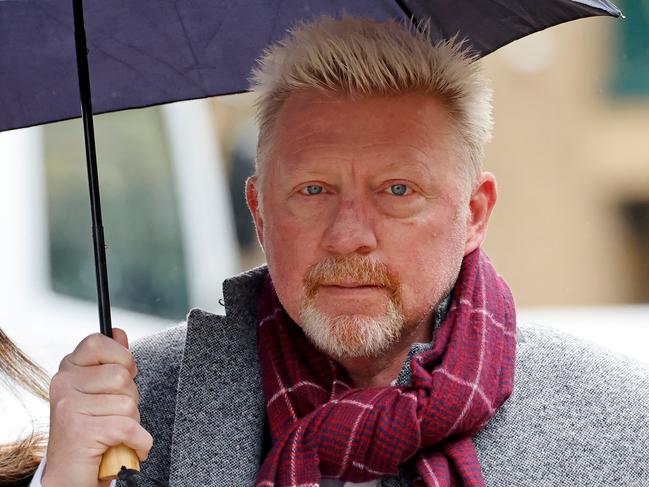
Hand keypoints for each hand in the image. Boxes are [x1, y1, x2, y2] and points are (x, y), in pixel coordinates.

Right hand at [42, 329, 152, 486]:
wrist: (71, 477)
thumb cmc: (92, 431)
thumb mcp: (101, 392)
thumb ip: (110, 361)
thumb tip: (118, 332)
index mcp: (68, 370)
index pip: (99, 341)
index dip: (121, 357)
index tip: (125, 374)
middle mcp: (63, 384)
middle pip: (122, 375)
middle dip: (131, 398)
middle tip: (115, 416)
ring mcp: (69, 407)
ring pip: (128, 403)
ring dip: (133, 422)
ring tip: (115, 434)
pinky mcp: (79, 431)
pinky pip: (130, 428)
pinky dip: (139, 443)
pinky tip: (126, 448)